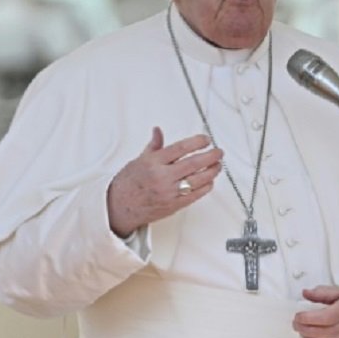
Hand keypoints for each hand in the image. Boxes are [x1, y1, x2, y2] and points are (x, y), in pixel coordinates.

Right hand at [106, 127, 222, 236]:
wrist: (119, 206)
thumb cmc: (129, 183)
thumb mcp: (139, 160)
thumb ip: (154, 145)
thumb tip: (158, 131)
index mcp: (154, 162)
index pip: (180, 148)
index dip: (197, 142)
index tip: (206, 140)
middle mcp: (162, 176)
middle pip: (193, 164)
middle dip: (211, 156)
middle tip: (219, 152)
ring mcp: (169, 192)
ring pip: (198, 180)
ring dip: (212, 171)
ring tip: (218, 165)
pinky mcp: (174, 205)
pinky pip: (195, 195)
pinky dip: (205, 187)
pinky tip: (210, 181)